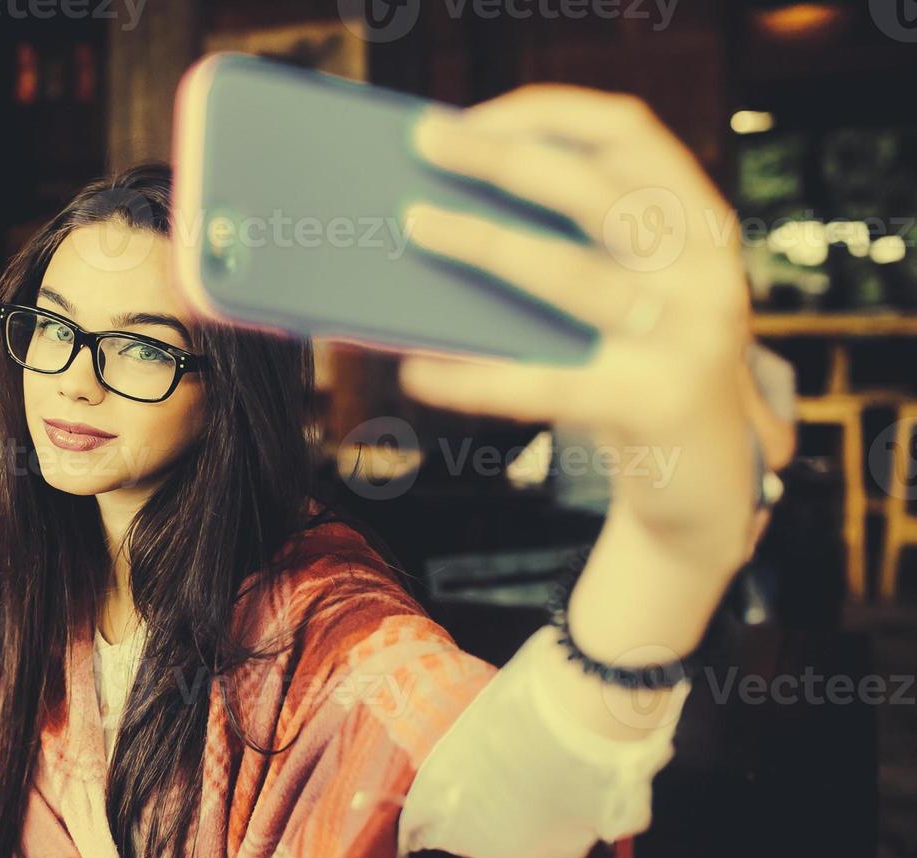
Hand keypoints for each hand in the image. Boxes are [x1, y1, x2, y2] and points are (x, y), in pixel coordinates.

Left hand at [397, 84, 756, 568]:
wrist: (705, 482)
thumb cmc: (639, 370)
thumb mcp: (630, 297)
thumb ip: (574, 251)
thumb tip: (446, 213)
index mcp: (697, 224)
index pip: (630, 132)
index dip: (549, 114)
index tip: (470, 118)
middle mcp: (702, 270)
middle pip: (593, 189)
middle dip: (501, 159)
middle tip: (423, 144)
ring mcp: (685, 336)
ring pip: (568, 273)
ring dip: (481, 243)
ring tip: (412, 226)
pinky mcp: (653, 402)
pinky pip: (544, 382)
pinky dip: (473, 378)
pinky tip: (417, 371)